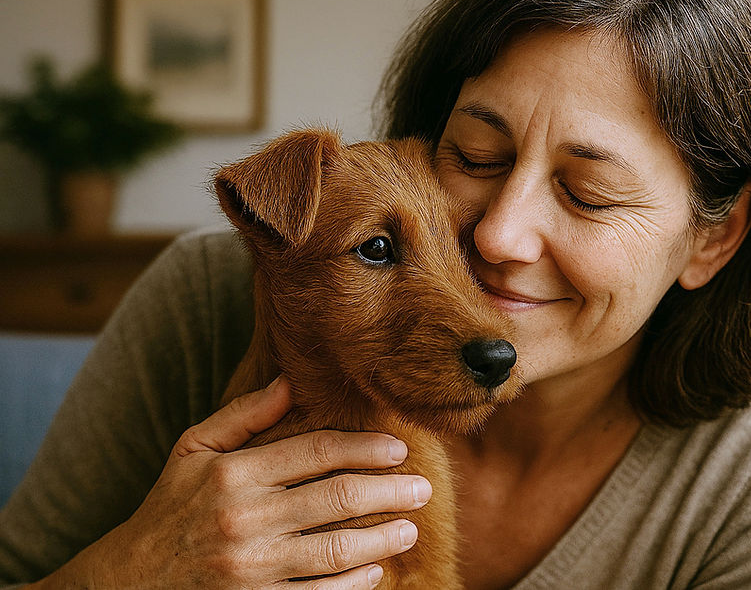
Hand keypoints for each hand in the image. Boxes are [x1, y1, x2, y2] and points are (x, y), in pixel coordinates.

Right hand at [33, 377, 430, 588]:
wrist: (128, 583)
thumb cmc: (169, 508)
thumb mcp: (192, 451)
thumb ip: (243, 416)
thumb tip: (291, 382)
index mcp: (232, 474)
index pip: (316, 451)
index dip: (365, 447)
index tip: (398, 449)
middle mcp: (244, 519)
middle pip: (337, 500)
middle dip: (390, 491)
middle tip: (422, 487)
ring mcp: (251, 568)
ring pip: (336, 552)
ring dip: (382, 539)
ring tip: (409, 529)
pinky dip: (353, 584)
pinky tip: (374, 570)